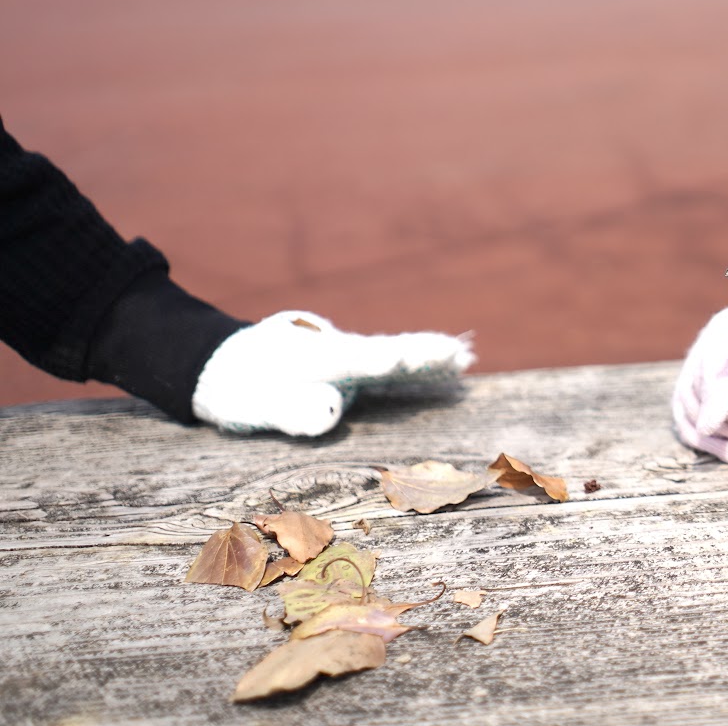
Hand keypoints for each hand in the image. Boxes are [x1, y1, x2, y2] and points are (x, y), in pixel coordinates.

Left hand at [191, 311, 473, 436]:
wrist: (228, 361)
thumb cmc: (241, 388)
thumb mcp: (256, 402)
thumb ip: (290, 408)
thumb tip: (331, 414)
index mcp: (315, 360)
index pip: (355, 359)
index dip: (383, 360)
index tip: (411, 357)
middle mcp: (338, 353)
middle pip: (386, 350)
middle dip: (420, 355)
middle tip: (458, 355)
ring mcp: (348, 357)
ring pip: (394, 354)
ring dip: (428, 357)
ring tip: (462, 359)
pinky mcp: (353, 366)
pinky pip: (392, 362)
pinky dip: (420, 362)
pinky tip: (448, 366)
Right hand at [671, 291, 727, 466]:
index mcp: (727, 333)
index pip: (714, 364)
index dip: (715, 395)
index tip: (713, 424)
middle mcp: (701, 356)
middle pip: (711, 402)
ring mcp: (691, 383)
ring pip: (703, 424)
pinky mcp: (691, 409)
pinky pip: (695, 436)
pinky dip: (725, 450)